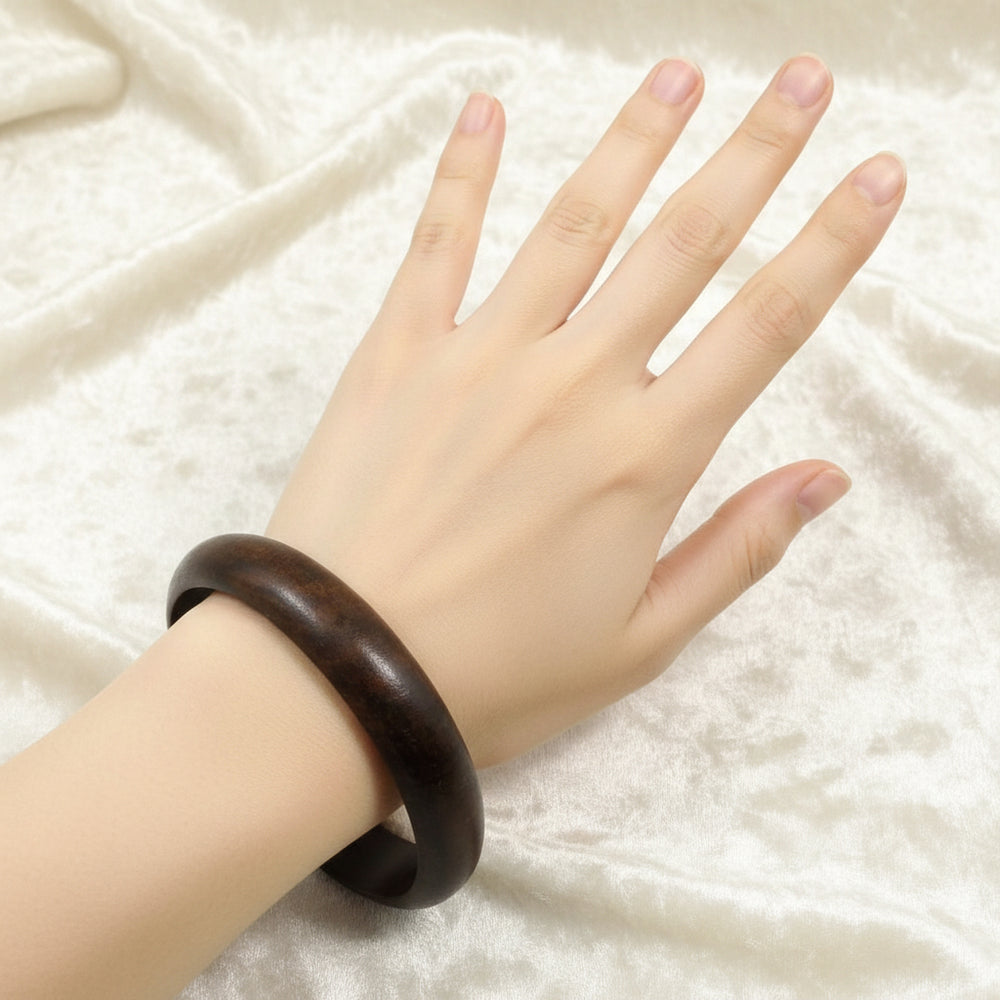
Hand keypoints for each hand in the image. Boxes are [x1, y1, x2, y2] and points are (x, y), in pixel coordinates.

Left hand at [266, 55, 903, 767]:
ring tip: (678, 74)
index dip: (832, 244)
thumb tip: (824, 480)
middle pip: (684, 245)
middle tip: (800, 82)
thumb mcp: (641, 641)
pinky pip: (438, 245)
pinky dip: (463, 174)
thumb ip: (736, 550)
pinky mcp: (398, 354)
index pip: (766, 324)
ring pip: (574, 224)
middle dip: (753, 155)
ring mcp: (481, 358)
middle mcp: (573, 384)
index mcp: (645, 455)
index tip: (875, 176)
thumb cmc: (494, 673)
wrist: (343, 672)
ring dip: (634, 141)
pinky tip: (485, 112)